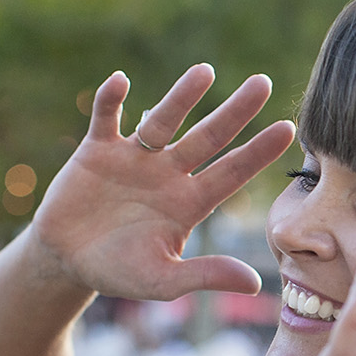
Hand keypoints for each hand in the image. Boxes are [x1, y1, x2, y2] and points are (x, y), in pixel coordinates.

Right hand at [29, 66, 296, 300]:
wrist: (68, 261)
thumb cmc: (120, 272)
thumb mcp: (163, 280)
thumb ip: (205, 275)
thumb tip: (254, 283)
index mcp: (190, 202)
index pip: (231, 172)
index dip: (258, 152)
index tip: (287, 129)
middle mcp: (169, 173)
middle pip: (208, 137)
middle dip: (235, 112)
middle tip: (263, 82)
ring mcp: (134, 158)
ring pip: (163, 121)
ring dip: (182, 96)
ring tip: (205, 72)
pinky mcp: (97, 151)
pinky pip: (106, 119)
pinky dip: (111, 101)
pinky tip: (121, 81)